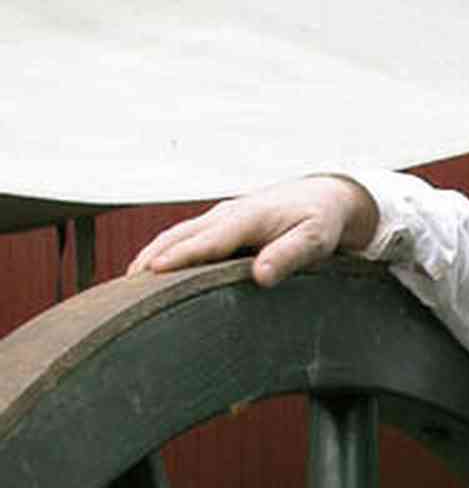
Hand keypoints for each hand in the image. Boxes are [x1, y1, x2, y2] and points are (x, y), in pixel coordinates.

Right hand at [127, 176, 378, 288]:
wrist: (326, 198)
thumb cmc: (321, 222)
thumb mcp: (315, 240)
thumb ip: (289, 256)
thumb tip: (260, 276)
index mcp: (247, 218)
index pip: (207, 242)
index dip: (179, 257)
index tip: (151, 272)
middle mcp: (227, 215)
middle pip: (179, 237)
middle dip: (151, 258)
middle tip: (123, 289)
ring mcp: (220, 218)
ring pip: (177, 235)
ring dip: (151, 256)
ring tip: (127, 285)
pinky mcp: (220, 225)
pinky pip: (186, 238)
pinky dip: (164, 252)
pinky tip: (152, 272)